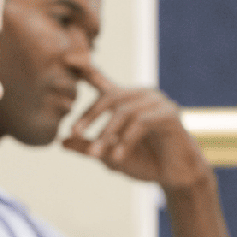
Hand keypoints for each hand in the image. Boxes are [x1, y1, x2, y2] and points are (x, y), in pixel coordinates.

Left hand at [61, 69, 210, 189]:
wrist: (176, 177)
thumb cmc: (146, 163)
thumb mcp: (110, 157)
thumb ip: (88, 147)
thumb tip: (61, 142)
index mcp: (126, 101)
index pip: (102, 81)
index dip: (85, 69)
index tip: (66, 60)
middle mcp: (141, 96)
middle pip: (110, 97)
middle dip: (90, 115)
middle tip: (74, 132)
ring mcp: (157, 102)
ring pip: (124, 112)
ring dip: (107, 134)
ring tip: (96, 155)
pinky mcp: (169, 114)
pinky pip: (142, 123)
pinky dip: (126, 141)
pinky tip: (117, 157)